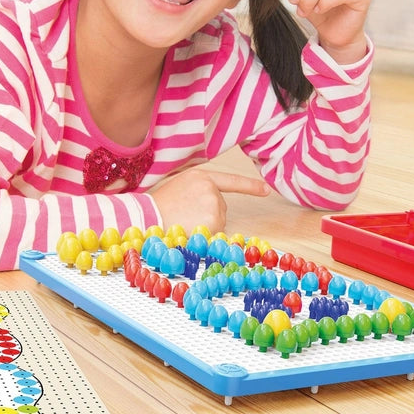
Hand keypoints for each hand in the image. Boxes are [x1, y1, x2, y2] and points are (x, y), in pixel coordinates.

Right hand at [148, 167, 269, 233]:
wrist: (146, 216)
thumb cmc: (158, 206)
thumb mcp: (179, 188)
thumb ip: (199, 191)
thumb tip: (213, 205)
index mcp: (201, 176)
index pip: (231, 181)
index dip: (250, 186)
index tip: (267, 190)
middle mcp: (210, 188)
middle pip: (220, 207)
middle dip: (208, 215)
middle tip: (184, 216)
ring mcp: (213, 204)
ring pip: (218, 221)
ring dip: (206, 226)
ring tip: (184, 222)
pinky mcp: (213, 221)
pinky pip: (216, 233)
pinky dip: (205, 236)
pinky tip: (189, 230)